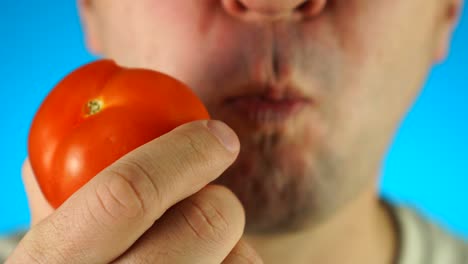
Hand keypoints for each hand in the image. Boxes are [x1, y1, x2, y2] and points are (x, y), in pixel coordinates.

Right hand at [8, 120, 262, 262]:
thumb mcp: (50, 248)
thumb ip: (63, 198)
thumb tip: (79, 141)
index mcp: (55, 262)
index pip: (127, 195)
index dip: (184, 153)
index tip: (220, 136)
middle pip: (204, 224)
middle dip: (216, 200)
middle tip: (205, 201)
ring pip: (240, 260)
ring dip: (228, 245)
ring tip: (196, 254)